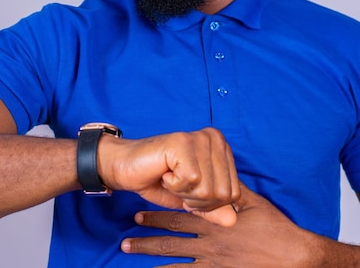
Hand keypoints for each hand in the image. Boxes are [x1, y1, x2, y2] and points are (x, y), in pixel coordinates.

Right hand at [98, 127, 240, 226]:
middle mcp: (215, 138)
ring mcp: (199, 138)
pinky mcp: (183, 142)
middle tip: (177, 183)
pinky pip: (191, 180)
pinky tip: (165, 171)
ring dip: (184, 192)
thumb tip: (232, 220)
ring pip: (207, 188)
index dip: (209, 204)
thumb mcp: (191, 200)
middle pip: (223, 193)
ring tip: (171, 176)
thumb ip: (213, 209)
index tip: (188, 190)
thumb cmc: (158, 180)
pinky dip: (174, 185)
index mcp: (222, 148)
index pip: (234, 193)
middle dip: (197, 200)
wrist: (125, 168)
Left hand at [120, 182, 319, 266]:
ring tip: (132, 260)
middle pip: (170, 243)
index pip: (177, 218)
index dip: (156, 216)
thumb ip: (231, 188)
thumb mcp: (252, 201)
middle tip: (125, 242)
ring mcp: (213, 264)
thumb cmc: (274, 227)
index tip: (137, 215)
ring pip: (175, 264)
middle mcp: (208, 244)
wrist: (292, 255)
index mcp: (213, 221)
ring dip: (153, 261)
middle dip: (146, 241)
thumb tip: (216, 172)